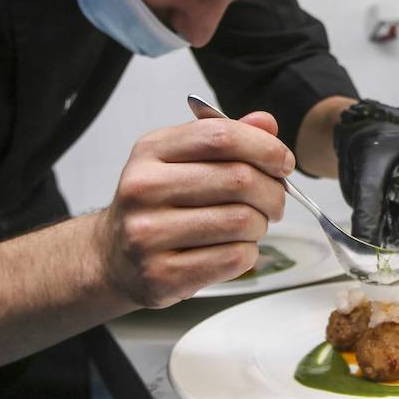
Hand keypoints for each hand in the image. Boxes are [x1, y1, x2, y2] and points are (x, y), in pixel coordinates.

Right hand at [96, 112, 291, 306]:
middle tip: (275, 200)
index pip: (221, 136)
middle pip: (239, 179)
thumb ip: (226, 138)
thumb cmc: (158, 203)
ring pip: (241, 221)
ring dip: (260, 224)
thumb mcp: (182, 158)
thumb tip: (266, 123)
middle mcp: (144, 189)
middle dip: (273, 191)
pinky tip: (234, 248)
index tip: (284, 162)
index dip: (265, 147)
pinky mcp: (161, 275)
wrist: (114, 256)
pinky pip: (233, 258)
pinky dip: (248, 253)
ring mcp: (148, 235)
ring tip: (250, 225)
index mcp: (151, 151)